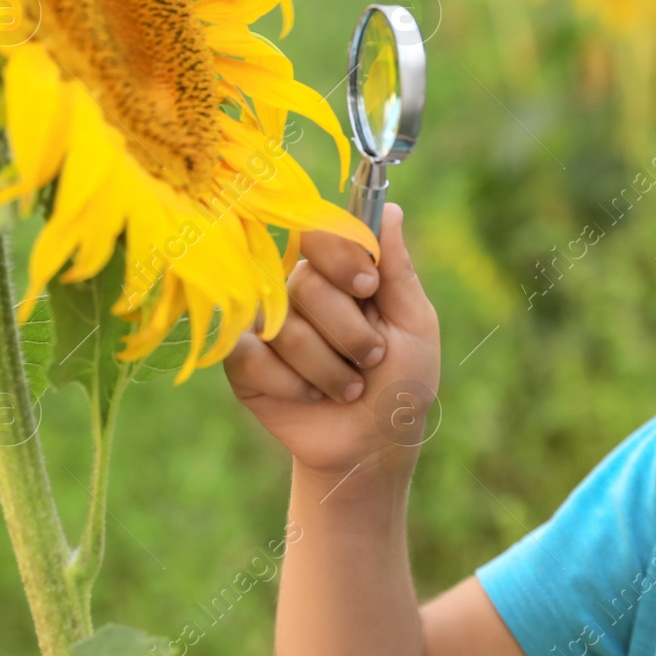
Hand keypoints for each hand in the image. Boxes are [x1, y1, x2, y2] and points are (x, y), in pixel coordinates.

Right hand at [225, 202, 440, 485]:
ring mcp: (264, 323)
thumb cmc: (402, 381)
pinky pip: (252, 357)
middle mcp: (296, 288)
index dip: (341, 258)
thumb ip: (398, 268)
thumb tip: (392, 210)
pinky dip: (293, 386)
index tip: (368, 288)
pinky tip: (311, 398)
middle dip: (349, 332)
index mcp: (339, 272)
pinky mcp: (241, 361)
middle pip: (306, 284)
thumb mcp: (414, 324)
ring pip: (284, 327)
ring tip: (349, 387)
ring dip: (330, 369)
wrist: (374, 445)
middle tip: (371, 359)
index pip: (320, 232)